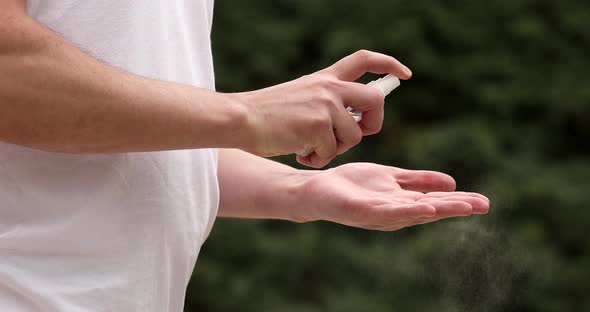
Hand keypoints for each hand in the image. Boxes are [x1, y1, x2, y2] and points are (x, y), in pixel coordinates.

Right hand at [233, 50, 411, 167]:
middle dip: (374, 123)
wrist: (241, 119)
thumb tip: (352, 122)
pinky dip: (318, 159)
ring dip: (335, 149)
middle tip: (360, 133)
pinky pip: (332, 152)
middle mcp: (329, 88)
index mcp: (325, 78)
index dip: (388, 65)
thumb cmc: (266, 114)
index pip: (364, 60)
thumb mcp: (300, 96)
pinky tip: (300, 155)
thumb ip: (325, 101)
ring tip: (310, 150)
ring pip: (354, 135)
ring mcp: (325, 106)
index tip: (403, 74)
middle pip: (375, 100)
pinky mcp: (318, 126)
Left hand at [291, 163, 488, 230]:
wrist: (318, 188)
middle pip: (430, 210)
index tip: (484, 202)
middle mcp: (395, 212)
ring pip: (413, 212)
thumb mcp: (391, 178)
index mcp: (403, 204)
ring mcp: (379, 214)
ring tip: (461, 206)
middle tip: (483, 205)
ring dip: (438, 209)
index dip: (460, 202)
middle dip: (456, 208)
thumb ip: (418, 181)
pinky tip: (425, 207)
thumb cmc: (353, 185)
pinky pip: (388, 212)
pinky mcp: (363, 211)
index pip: (435, 201)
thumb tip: (452, 182)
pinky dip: (408, 211)